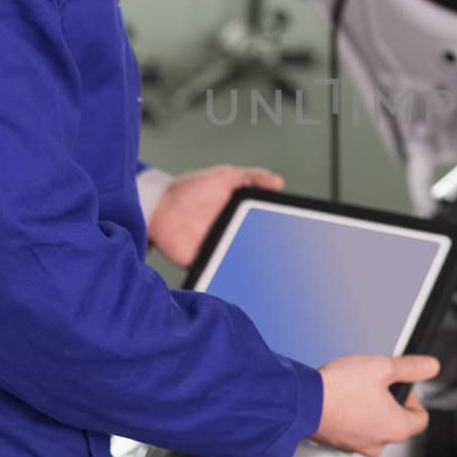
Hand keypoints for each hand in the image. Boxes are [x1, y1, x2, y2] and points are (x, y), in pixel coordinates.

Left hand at [147, 163, 284, 268]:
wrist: (160, 207)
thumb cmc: (192, 189)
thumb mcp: (225, 177)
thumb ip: (252, 178)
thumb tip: (279, 183)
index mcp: (244, 216)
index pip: (269, 227)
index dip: (283, 232)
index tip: (296, 234)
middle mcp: (236, 235)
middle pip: (262, 250)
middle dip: (275, 256)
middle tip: (286, 259)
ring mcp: (222, 251)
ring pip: (245, 264)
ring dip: (255, 269)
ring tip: (265, 271)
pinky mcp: (206, 264)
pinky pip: (221, 274)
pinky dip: (229, 279)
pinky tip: (239, 280)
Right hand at [314, 354, 440, 456]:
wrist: (302, 402)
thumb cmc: (340, 389)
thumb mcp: (382, 367)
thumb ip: (411, 367)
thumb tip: (431, 367)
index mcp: (396, 429)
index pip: (421, 418)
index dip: (413, 398)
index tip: (399, 385)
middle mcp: (378, 444)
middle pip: (396, 423)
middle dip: (389, 402)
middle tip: (374, 384)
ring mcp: (356, 447)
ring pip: (373, 427)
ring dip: (369, 410)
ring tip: (354, 390)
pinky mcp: (337, 443)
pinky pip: (353, 430)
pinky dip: (351, 417)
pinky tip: (340, 400)